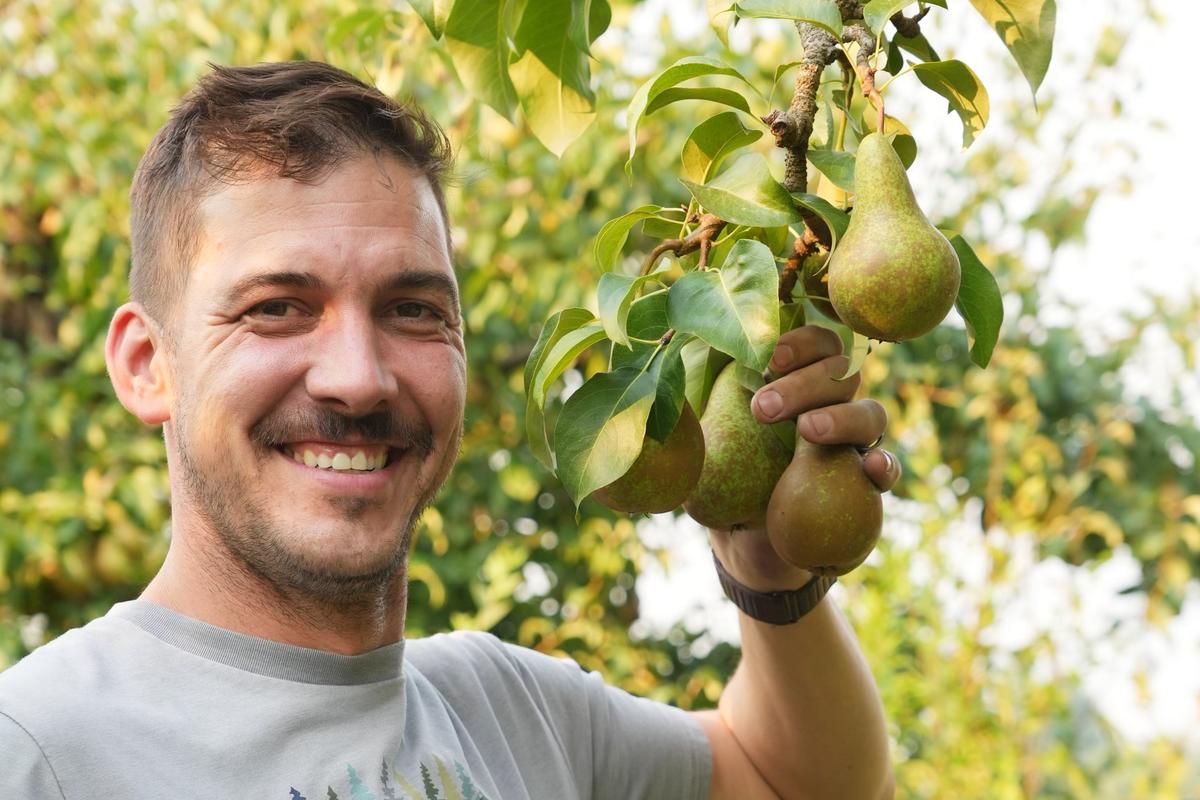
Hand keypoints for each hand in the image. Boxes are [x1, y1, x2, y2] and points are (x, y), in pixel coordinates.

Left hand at [709, 325, 900, 591]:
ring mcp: (852, 443)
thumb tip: (667, 355)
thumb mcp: (699, 431)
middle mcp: (833, 404)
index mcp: (798, 380)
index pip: (818, 343)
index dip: (801, 342)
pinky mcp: (864, 485)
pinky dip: (884, 464)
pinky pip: (886, 468)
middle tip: (761, 409)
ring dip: (841, 417)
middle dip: (803, 385)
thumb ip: (691, 395)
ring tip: (807, 430)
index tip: (767, 359)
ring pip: (870, 414)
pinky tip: (869, 466)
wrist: (741, 534)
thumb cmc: (720, 470)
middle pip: (841, 374)